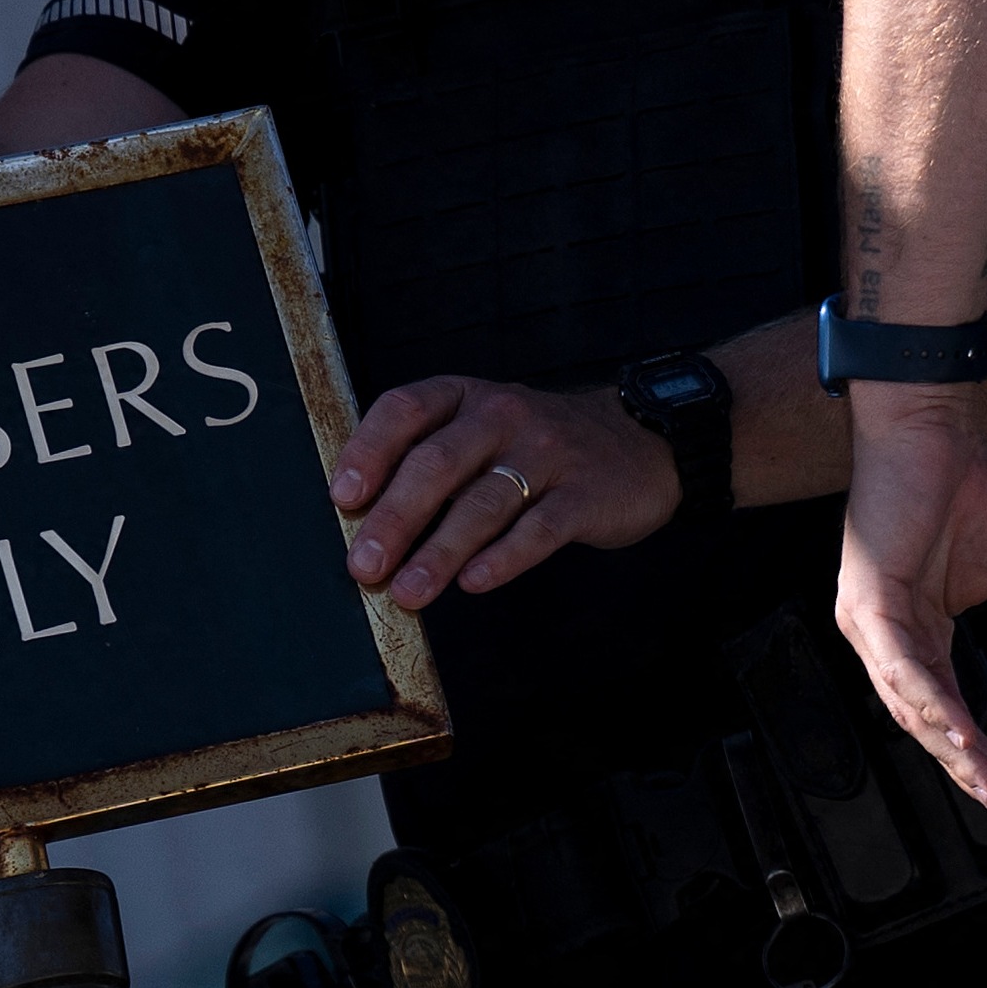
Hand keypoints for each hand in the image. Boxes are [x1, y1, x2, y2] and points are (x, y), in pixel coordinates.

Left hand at [333, 374, 682, 607]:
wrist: (643, 440)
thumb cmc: (537, 445)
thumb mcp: (482, 429)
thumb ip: (429, 460)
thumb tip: (362, 520)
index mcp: (465, 396)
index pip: (405, 410)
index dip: (369, 451)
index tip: (343, 497)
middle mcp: (502, 415)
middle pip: (438, 463)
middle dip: (395, 518)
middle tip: (365, 565)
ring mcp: (547, 452)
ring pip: (484, 502)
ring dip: (440, 551)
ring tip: (409, 591)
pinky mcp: (585, 494)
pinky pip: (538, 529)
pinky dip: (504, 558)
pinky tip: (474, 583)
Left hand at [833, 387, 986, 820]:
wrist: (932, 427)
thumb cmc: (957, 485)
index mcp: (918, 636)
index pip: (950, 713)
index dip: (984, 757)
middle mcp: (887, 639)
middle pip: (928, 724)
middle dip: (973, 771)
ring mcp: (873, 621)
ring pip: (912, 706)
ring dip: (956, 750)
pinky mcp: (869, 598)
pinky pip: (899, 665)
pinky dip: (929, 702)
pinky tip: (958, 733)